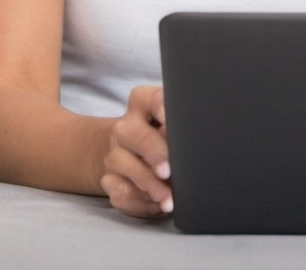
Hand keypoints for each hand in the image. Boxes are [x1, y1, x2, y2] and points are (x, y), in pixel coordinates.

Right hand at [100, 85, 172, 217]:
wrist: (127, 151)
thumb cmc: (162, 133)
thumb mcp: (173, 122)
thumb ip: (182, 127)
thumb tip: (197, 142)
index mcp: (144, 103)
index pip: (152, 99)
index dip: (162, 108)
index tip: (172, 121)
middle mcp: (126, 127)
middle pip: (137, 135)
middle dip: (154, 154)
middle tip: (169, 171)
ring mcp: (114, 153)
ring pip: (126, 167)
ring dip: (150, 186)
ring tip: (170, 200)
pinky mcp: (108, 179)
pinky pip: (120, 192)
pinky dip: (140, 203)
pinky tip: (157, 206)